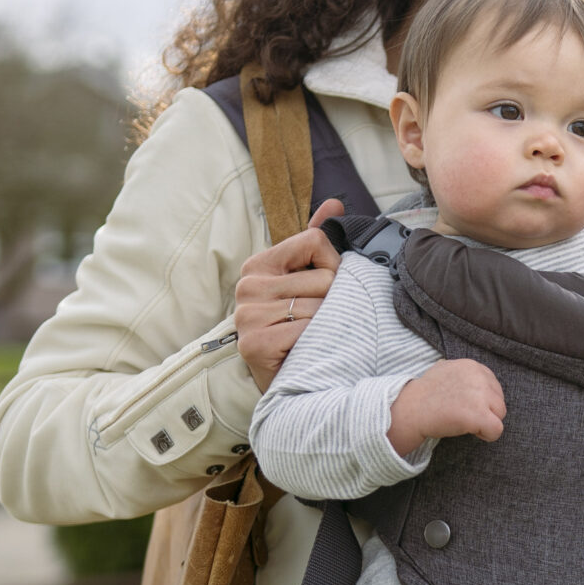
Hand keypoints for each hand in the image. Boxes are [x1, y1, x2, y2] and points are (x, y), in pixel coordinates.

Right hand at [234, 199, 344, 390]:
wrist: (289, 381)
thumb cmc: (299, 326)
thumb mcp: (307, 280)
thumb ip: (318, 242)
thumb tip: (336, 203)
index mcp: (258, 264)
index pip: (316, 241)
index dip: (334, 266)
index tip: (324, 290)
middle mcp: (247, 286)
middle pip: (324, 277)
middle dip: (334, 301)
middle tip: (319, 321)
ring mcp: (247, 316)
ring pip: (320, 306)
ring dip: (328, 325)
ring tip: (315, 337)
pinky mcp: (254, 344)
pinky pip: (308, 331)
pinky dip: (317, 344)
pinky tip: (306, 351)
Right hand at [389, 359, 505, 456]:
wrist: (410, 409)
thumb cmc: (425, 394)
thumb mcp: (445, 369)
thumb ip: (462, 372)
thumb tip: (471, 374)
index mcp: (473, 366)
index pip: (493, 386)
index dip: (481, 400)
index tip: (464, 405)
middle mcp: (479, 377)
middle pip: (499, 401)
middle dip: (485, 411)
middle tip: (462, 415)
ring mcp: (481, 396)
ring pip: (500, 414)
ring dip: (486, 422)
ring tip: (465, 422)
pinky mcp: (479, 415)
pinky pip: (497, 430)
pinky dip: (487, 435)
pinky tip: (472, 432)